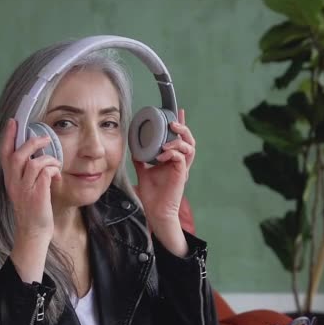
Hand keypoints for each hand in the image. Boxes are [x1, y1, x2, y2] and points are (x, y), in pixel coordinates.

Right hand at [0, 118, 60, 240]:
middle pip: (18, 155)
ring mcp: (25, 190)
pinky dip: (53, 170)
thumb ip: (25, 173)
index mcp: (10, 180)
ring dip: (48, 159)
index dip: (8, 136)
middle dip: (32, 143)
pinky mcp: (37, 196)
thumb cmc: (31, 210)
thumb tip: (36, 156)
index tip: (13, 122)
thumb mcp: (22, 189)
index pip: (5, 154)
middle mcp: (14, 183)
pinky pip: (46, 174)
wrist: (32, 233)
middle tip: (44, 139)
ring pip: (34, 163)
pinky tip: (57, 175)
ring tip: (55, 163)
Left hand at [133, 110, 195, 231]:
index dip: (180, 126)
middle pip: (189, 140)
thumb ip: (141, 160)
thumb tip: (134, 149)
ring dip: (178, 140)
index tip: (178, 112)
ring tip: (167, 138)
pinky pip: (180, 158)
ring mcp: (181, 169)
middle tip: (173, 122)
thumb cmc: (152, 194)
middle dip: (183, 128)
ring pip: (189, 147)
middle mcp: (179, 162)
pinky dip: (172, 153)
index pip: (179, 139)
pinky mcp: (181, 175)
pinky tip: (162, 154)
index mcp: (173, 160)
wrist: (155, 211)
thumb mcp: (143, 172)